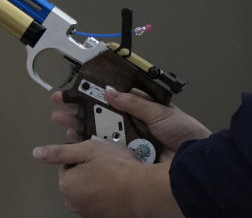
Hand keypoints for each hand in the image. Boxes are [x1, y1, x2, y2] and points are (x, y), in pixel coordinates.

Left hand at [33, 140, 180, 216]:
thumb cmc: (118, 168)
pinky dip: (105, 192)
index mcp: (66, 183)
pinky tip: (117, 185)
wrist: (142, 191)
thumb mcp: (89, 150)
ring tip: (114, 173)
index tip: (97, 153)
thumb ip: (61, 152)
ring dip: (97, 181)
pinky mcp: (100, 215)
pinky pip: (98, 199)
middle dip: (88, 169)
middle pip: (76, 177)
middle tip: (107, 162)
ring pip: (87, 189)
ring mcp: (86, 211)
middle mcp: (72, 201)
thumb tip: (38, 153)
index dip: (83, 155)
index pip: (67, 163)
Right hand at [49, 88, 210, 153]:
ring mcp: (128, 142)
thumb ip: (135, 103)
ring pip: (99, 133)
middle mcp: (133, 124)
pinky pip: (105, 151)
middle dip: (79, 109)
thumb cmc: (183, 133)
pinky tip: (74, 140)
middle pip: (102, 115)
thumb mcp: (160, 112)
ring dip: (78, 126)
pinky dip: (89, 146)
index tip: (76, 88)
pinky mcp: (126, 159)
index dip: (95, 93)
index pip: (114, 98)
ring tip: (60, 120)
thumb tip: (110, 90)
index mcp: (143, 109)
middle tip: (58, 104)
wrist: (193, 163)